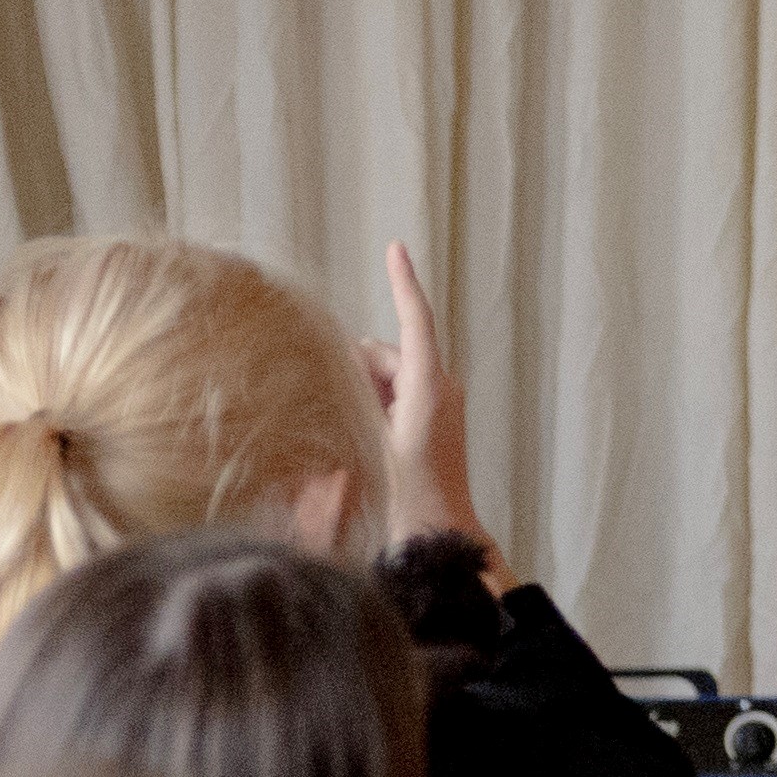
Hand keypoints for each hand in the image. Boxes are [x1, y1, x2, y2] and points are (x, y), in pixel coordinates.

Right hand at [365, 241, 501, 577]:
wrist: (437, 528)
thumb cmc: (407, 489)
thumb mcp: (374, 437)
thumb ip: (363, 393)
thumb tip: (352, 356)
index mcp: (429, 385)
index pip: (415, 321)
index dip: (404, 283)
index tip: (396, 248)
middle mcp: (439, 387)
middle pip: (385, 351)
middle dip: (354, 365)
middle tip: (336, 402)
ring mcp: (438, 403)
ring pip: (384, 374)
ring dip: (361, 386)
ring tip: (349, 425)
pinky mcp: (432, 419)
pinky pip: (394, 393)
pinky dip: (372, 399)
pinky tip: (356, 428)